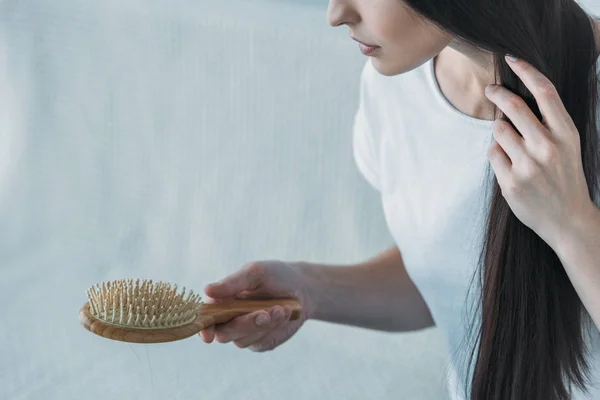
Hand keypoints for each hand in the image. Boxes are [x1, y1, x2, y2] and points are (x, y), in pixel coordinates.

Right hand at [199, 260, 313, 351]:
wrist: (302, 288)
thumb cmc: (275, 276)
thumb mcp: (255, 273)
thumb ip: (232, 283)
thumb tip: (207, 290)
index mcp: (222, 301)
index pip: (205, 318)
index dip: (203, 327)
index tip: (209, 334)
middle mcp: (230, 320)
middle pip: (224, 334)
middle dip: (244, 324)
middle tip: (264, 313)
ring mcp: (246, 333)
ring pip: (243, 340)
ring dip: (264, 325)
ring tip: (281, 308)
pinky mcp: (262, 341)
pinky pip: (261, 342)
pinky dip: (274, 328)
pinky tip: (286, 312)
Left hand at [484, 55, 596, 247]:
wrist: (567, 220)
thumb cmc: (564, 178)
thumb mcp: (567, 146)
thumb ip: (546, 125)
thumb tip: (513, 100)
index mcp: (566, 133)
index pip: (545, 92)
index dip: (527, 70)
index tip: (512, 59)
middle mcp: (547, 146)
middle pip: (513, 106)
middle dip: (498, 93)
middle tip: (491, 89)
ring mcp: (528, 164)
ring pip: (498, 130)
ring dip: (500, 133)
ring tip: (514, 149)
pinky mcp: (510, 181)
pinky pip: (492, 154)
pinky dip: (497, 155)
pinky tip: (511, 167)